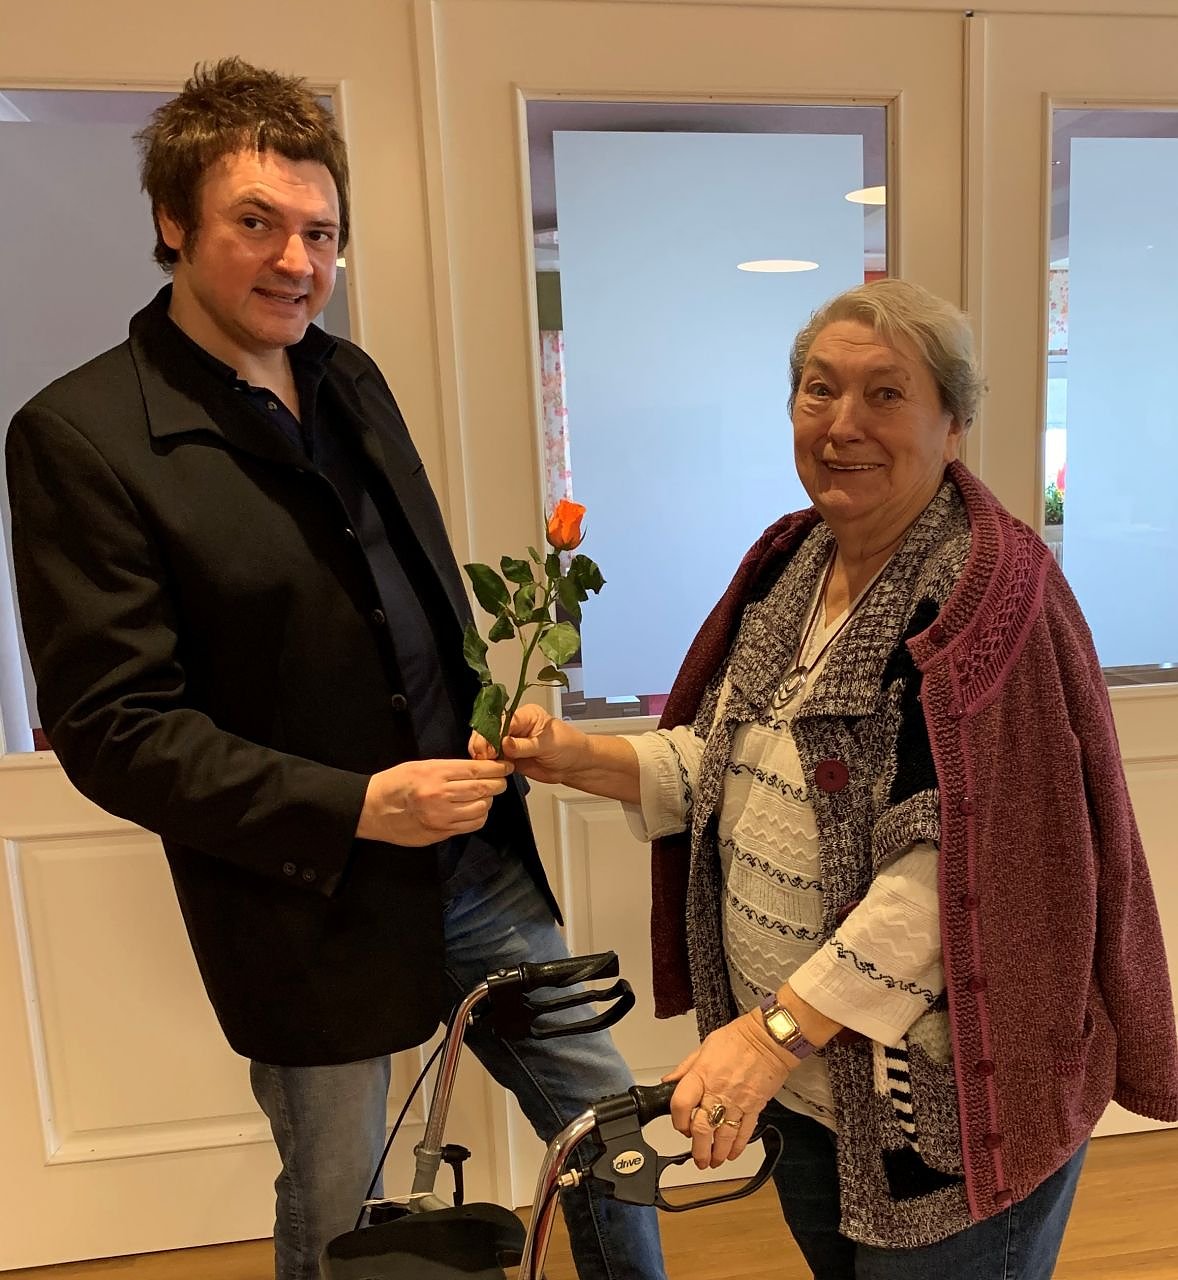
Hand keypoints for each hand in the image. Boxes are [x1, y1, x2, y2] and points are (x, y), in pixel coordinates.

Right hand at [357, 758, 512, 845]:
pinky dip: (479, 816)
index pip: (475, 770)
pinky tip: (476, 810)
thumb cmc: (394, 783)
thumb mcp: (420, 766)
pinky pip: (471, 825)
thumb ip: (448, 768)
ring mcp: (441, 817)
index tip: (506, 766)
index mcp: (435, 774)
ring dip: (489, 801)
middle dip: (498, 784)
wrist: (371, 810)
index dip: (496, 768)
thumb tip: (477, 769)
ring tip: (486, 795)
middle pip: (482, 789)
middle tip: (501, 780)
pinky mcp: (440, 833)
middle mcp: (440, 795)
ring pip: (481, 809)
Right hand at [469, 703, 588, 784]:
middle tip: (482, 755)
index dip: (492, 732)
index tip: (487, 744)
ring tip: (483, 763)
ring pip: (490, 745)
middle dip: (484, 742)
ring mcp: (512, 743)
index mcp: (526, 715)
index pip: (503, 720)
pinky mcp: (510, 758)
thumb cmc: (569, 747)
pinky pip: (495, 759)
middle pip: (492, 731)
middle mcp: (516, 727)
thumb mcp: (548, 744)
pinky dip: (490, 764)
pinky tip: (488, 768)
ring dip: (484, 754)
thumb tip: (506, 743)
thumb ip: (525, 745)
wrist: (575, 765)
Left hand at [665, 1012, 795, 1169]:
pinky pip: (745, 1132)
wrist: (769, 1039)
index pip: (681, 1104)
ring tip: (712, 1162)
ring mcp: (737, 1102)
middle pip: (703, 1128)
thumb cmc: (739, 1039)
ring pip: (724, 1135)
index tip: (680, 1127)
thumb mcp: (704, 1047)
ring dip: (717, 1153)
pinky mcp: (754, 1107)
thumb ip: (685, 1068)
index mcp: (701, 1075)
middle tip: (697, 1159)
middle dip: (698, 1149)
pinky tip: (732, 1153)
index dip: (677, 1121)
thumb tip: (669, 1081)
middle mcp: (718, 1091)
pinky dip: (738, 1146)